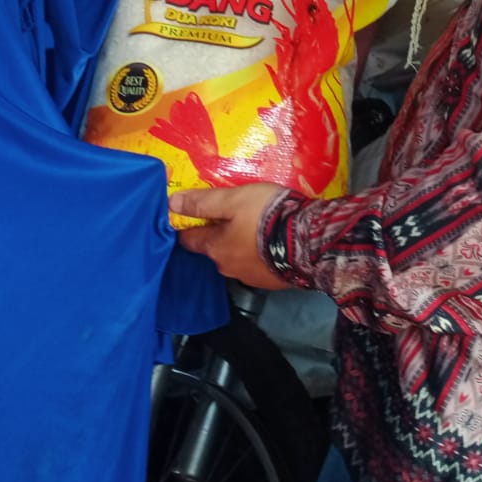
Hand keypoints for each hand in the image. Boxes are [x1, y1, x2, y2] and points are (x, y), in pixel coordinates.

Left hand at [172, 183, 291, 289]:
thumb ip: (203, 202)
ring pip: (236, 258)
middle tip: (232, 216)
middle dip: (218, 235)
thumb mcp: (233, 200)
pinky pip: (258, 265)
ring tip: (255, 228)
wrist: (309, 243)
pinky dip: (259, 255)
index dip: (188, 226)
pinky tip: (271, 243)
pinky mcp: (271, 281)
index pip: (189, 239)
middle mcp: (227, 267)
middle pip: (214, 249)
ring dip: (241, 245)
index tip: (190, 215)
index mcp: (215, 248)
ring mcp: (250, 277)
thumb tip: (172, 203)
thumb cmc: (266, 216)